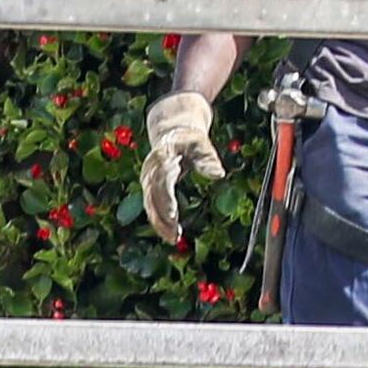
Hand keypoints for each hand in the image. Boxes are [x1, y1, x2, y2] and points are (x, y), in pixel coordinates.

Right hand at [138, 87, 221, 248]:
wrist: (172, 130)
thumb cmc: (189, 137)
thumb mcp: (201, 143)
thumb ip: (208, 159)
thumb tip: (219, 174)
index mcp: (163, 158)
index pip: (162, 181)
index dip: (166, 199)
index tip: (173, 214)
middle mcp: (151, 170)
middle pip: (153, 197)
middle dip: (162, 217)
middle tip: (173, 234)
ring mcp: (148, 179)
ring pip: (150, 205)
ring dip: (160, 222)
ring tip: (173, 238)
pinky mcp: (150, 187)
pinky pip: (152, 206)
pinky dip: (160, 219)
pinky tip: (172, 232)